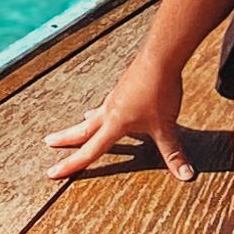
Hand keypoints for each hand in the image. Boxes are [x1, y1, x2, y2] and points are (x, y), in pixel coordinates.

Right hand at [44, 55, 194, 184]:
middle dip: (65, 139)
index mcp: (115, 124)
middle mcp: (110, 111)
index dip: (71, 165)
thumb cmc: (160, 92)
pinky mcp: (124, 86)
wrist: (160, 57)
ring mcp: (116, 97)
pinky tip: (108, 106)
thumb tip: (186, 176)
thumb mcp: (167, 126)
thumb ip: (174, 153)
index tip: (51, 173)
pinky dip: (102, 110)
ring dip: (83, 123)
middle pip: (82, 129)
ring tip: (78, 125)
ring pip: (94, 115)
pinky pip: (108, 103)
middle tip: (47, 142)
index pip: (90, 151)